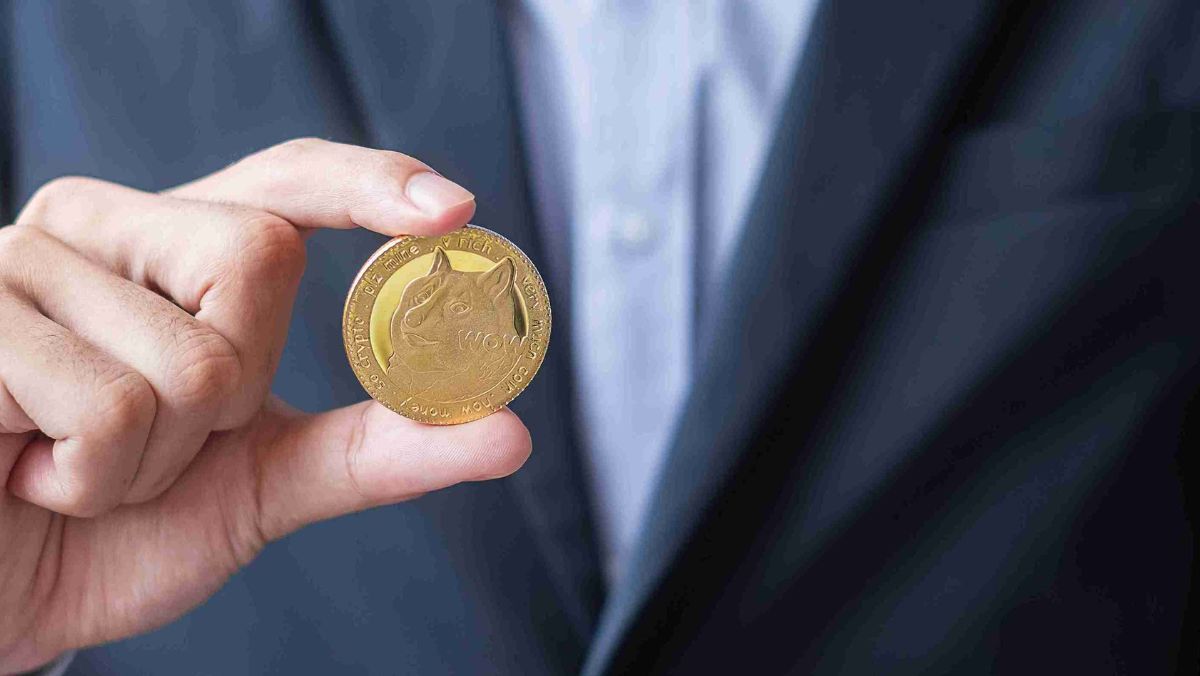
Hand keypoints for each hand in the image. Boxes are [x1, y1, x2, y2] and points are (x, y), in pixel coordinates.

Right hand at [0, 139, 530, 671]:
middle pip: (260, 257)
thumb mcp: (262, 484)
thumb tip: (508, 432)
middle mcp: (101, 230)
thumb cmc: (114, 528)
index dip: (369, 185)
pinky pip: (104, 406)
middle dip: (235, 393)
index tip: (452, 212)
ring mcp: (23, 261)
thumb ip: (376, 450)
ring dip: (153, 461)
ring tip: (78, 468)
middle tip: (158, 440)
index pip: (285, 183)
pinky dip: (84, 479)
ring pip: (191, 359)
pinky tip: (26, 473)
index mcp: (173, 248)